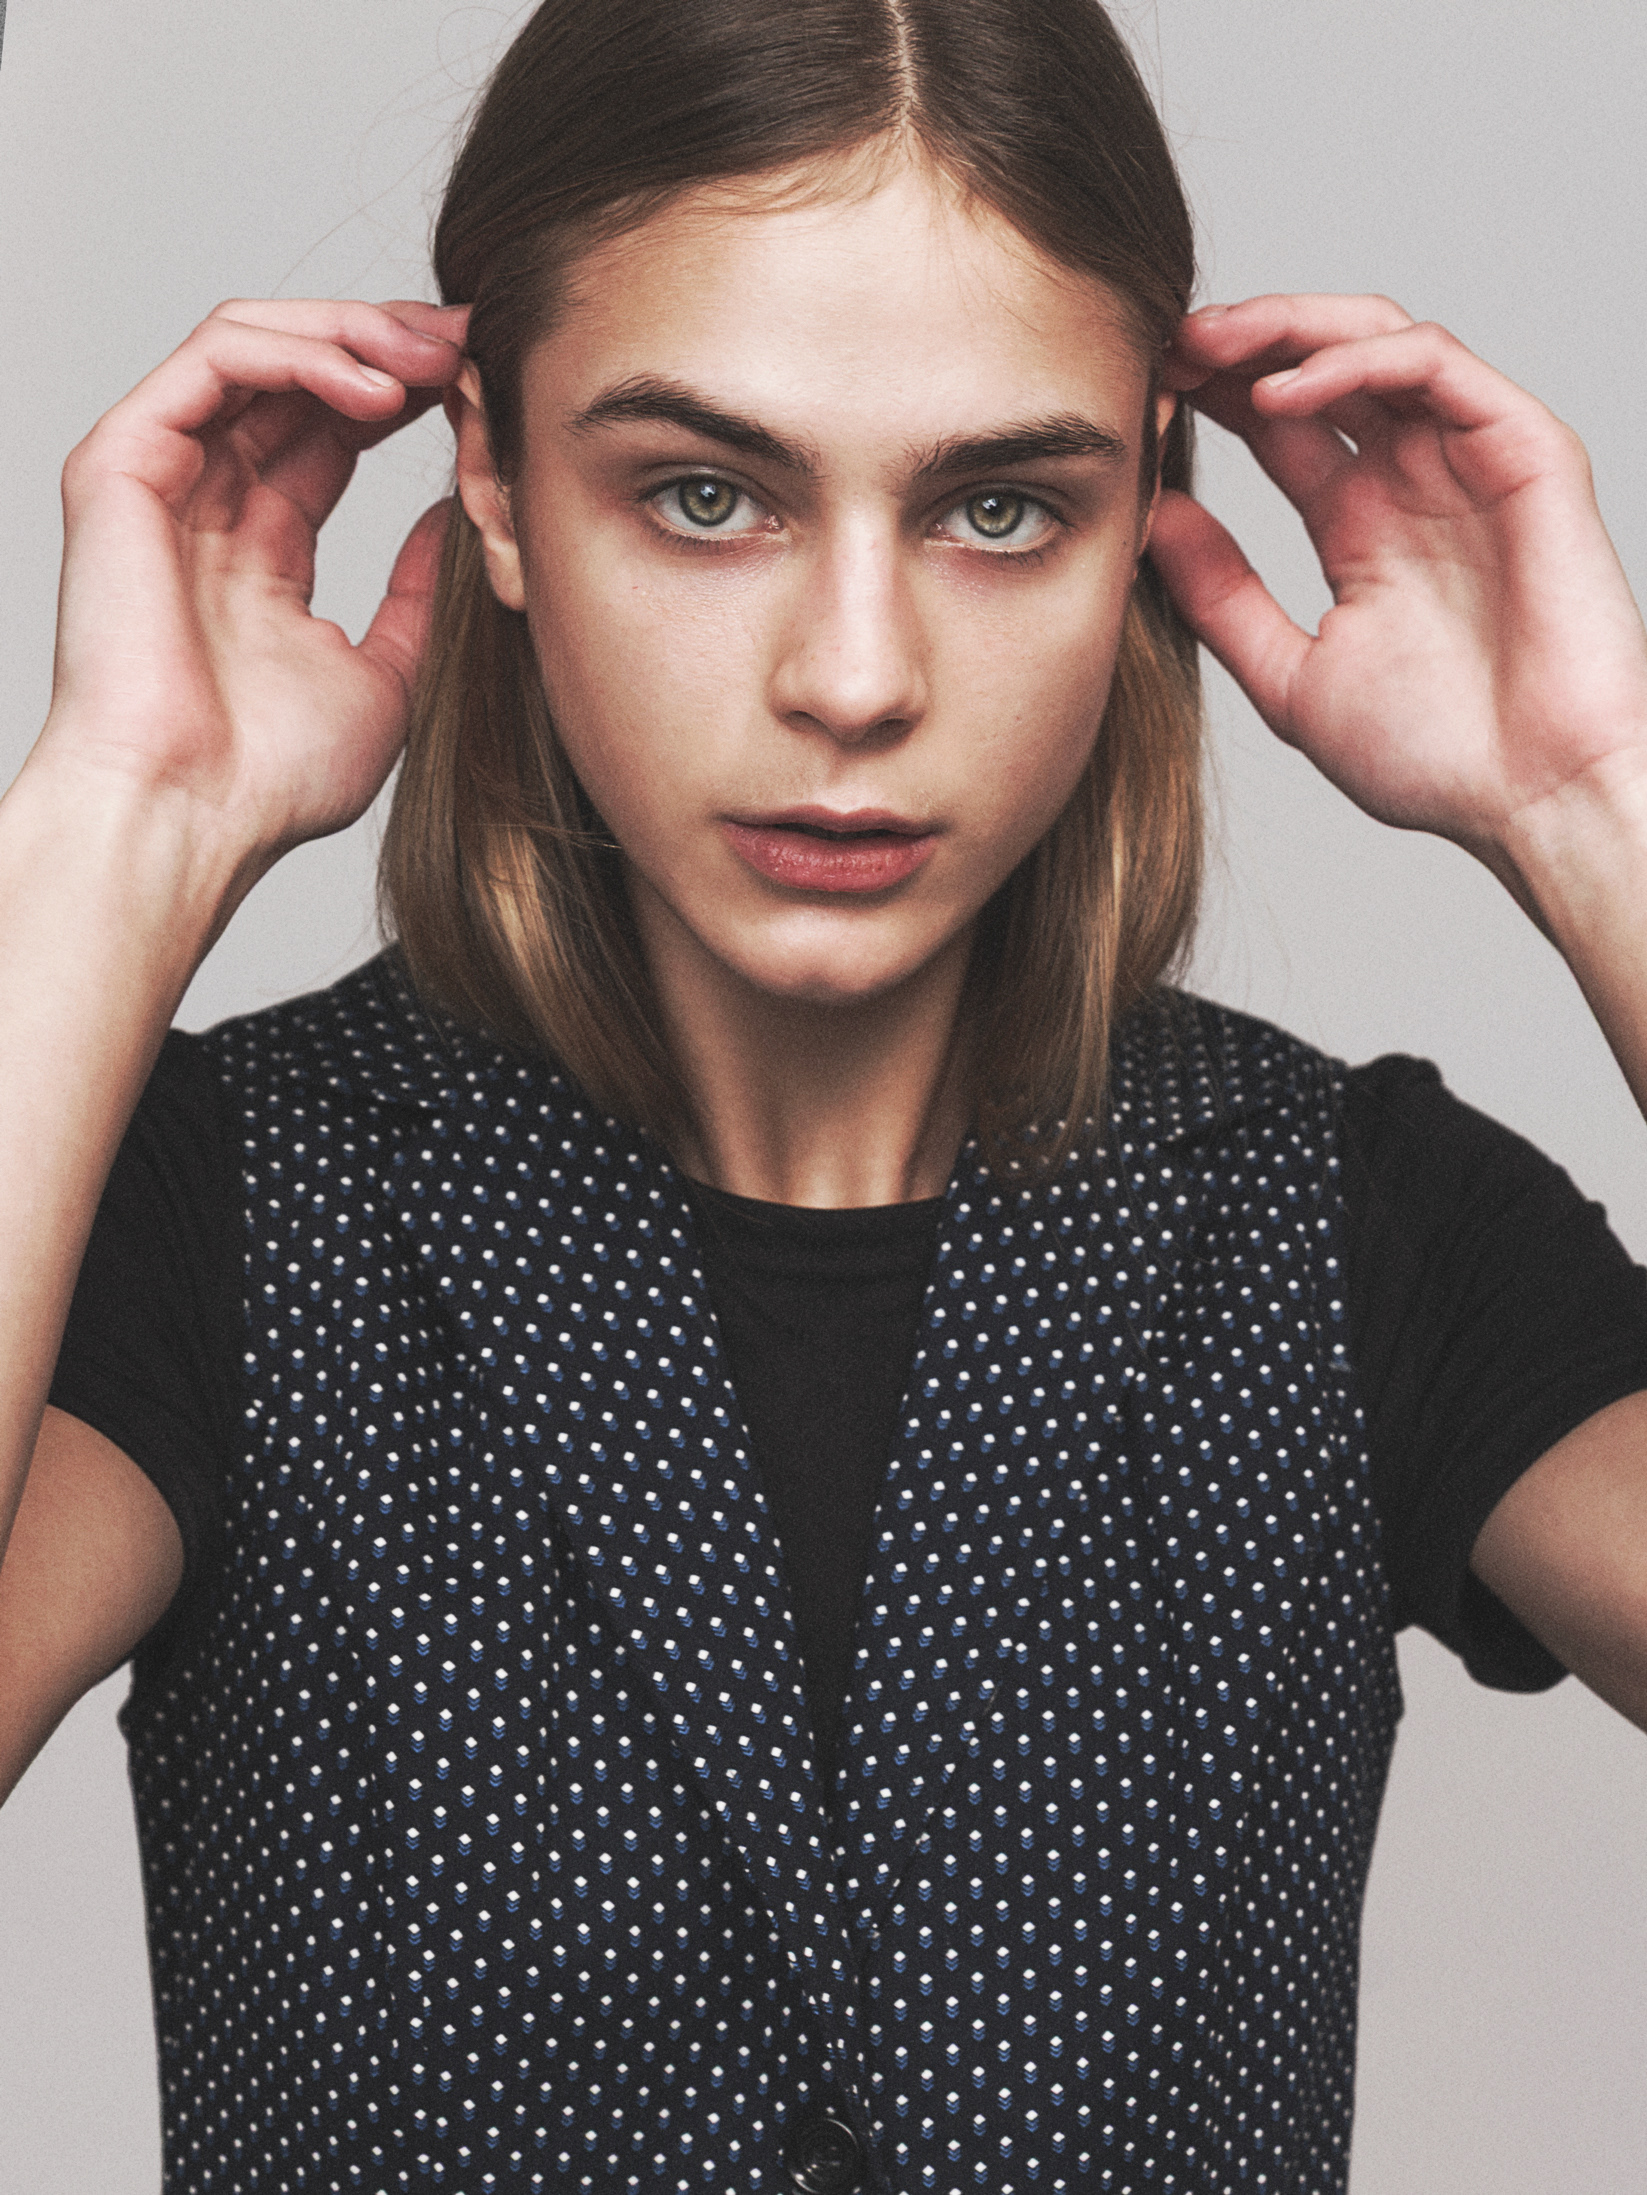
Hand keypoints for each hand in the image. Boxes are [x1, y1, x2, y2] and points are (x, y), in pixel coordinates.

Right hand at [35, 297, 469, 888]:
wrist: (192, 816)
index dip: (409, 394)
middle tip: (471, 343)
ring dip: (353, 333)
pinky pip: (214, 360)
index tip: (486, 383)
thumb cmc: (271, 779)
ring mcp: (159, 479)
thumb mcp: (389, 677)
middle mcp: (204, 504)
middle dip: (390, 345)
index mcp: (258, 552)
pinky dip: (300, 351)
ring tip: (435, 356)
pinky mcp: (121, 463)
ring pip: (254, 344)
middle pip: (296, 375)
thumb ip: (419, 595)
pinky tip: (375, 385)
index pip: (330, 431)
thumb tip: (460, 517)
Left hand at [1148, 295, 1646, 904]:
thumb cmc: (1435, 759)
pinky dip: (1356, 360)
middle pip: (1322, 362)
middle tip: (1163, 345)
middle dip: (1239, 342)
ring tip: (1208, 346)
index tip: (1139, 394)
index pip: (1278, 425)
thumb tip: (1152, 519)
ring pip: (1377, 339)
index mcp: (1361, 526)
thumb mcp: (1289, 677)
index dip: (1211, 396)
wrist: (1535, 800)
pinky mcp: (1525, 449)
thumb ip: (1223, 598)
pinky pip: (1437, 364)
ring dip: (1288, 328)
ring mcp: (1470, 458)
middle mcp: (1414, 479)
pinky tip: (1283, 393)